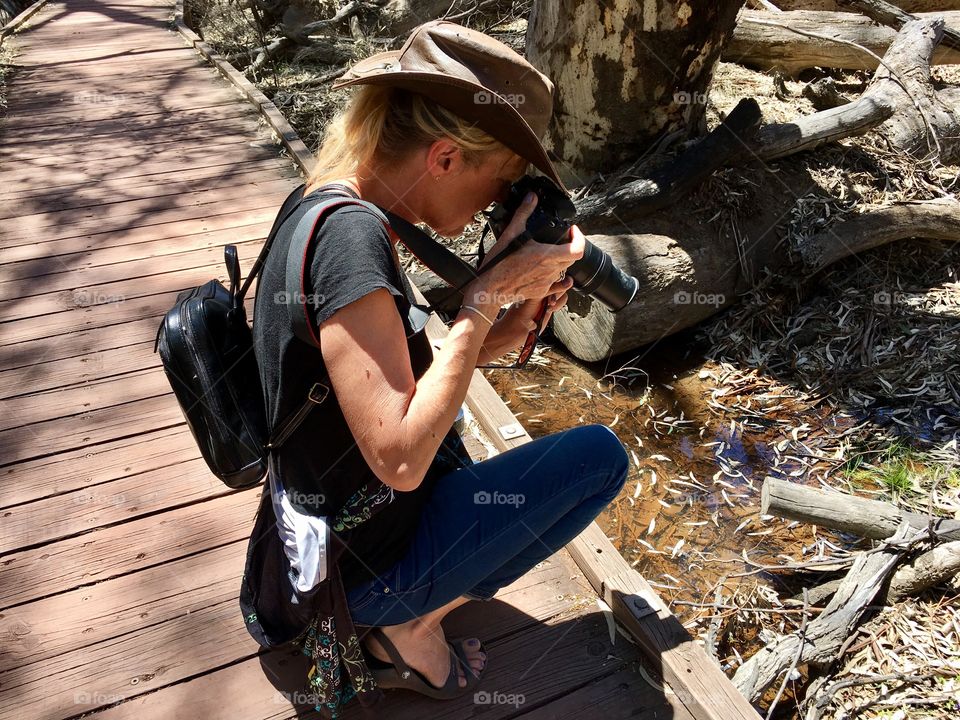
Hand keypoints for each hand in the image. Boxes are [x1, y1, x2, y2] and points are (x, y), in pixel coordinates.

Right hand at [466, 201, 583, 312]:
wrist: (490, 288)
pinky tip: (549, 272)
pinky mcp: (541, 292)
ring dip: (560, 260)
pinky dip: (556, 277)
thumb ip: (523, 213)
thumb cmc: (499, 264)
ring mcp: (547, 283)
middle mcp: (550, 271)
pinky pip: (556, 285)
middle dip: (569, 247)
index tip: (572, 232)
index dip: (579, 238)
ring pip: (563, 270)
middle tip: (561, 240)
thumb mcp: (510, 234)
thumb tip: (531, 197)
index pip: (577, 250)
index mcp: (546, 256)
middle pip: (571, 258)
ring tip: (548, 253)